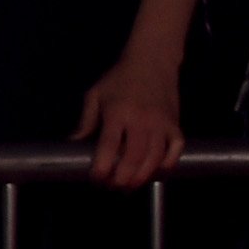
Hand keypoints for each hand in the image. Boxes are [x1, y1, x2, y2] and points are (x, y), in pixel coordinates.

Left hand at [76, 51, 184, 186]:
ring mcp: (161, 123)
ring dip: (142, 177)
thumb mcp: (95, 95)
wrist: (152, 61)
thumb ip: (86, 121)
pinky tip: (157, 173)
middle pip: (133, 157)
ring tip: (130, 185)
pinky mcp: (175, 124)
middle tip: (113, 187)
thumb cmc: (119, 79)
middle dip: (122, 178)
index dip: (102, 167)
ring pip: (154, 158)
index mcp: (117, 113)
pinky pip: (176, 149)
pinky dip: (168, 164)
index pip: (108, 146)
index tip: (96, 180)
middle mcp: (141, 120)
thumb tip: (73, 143)